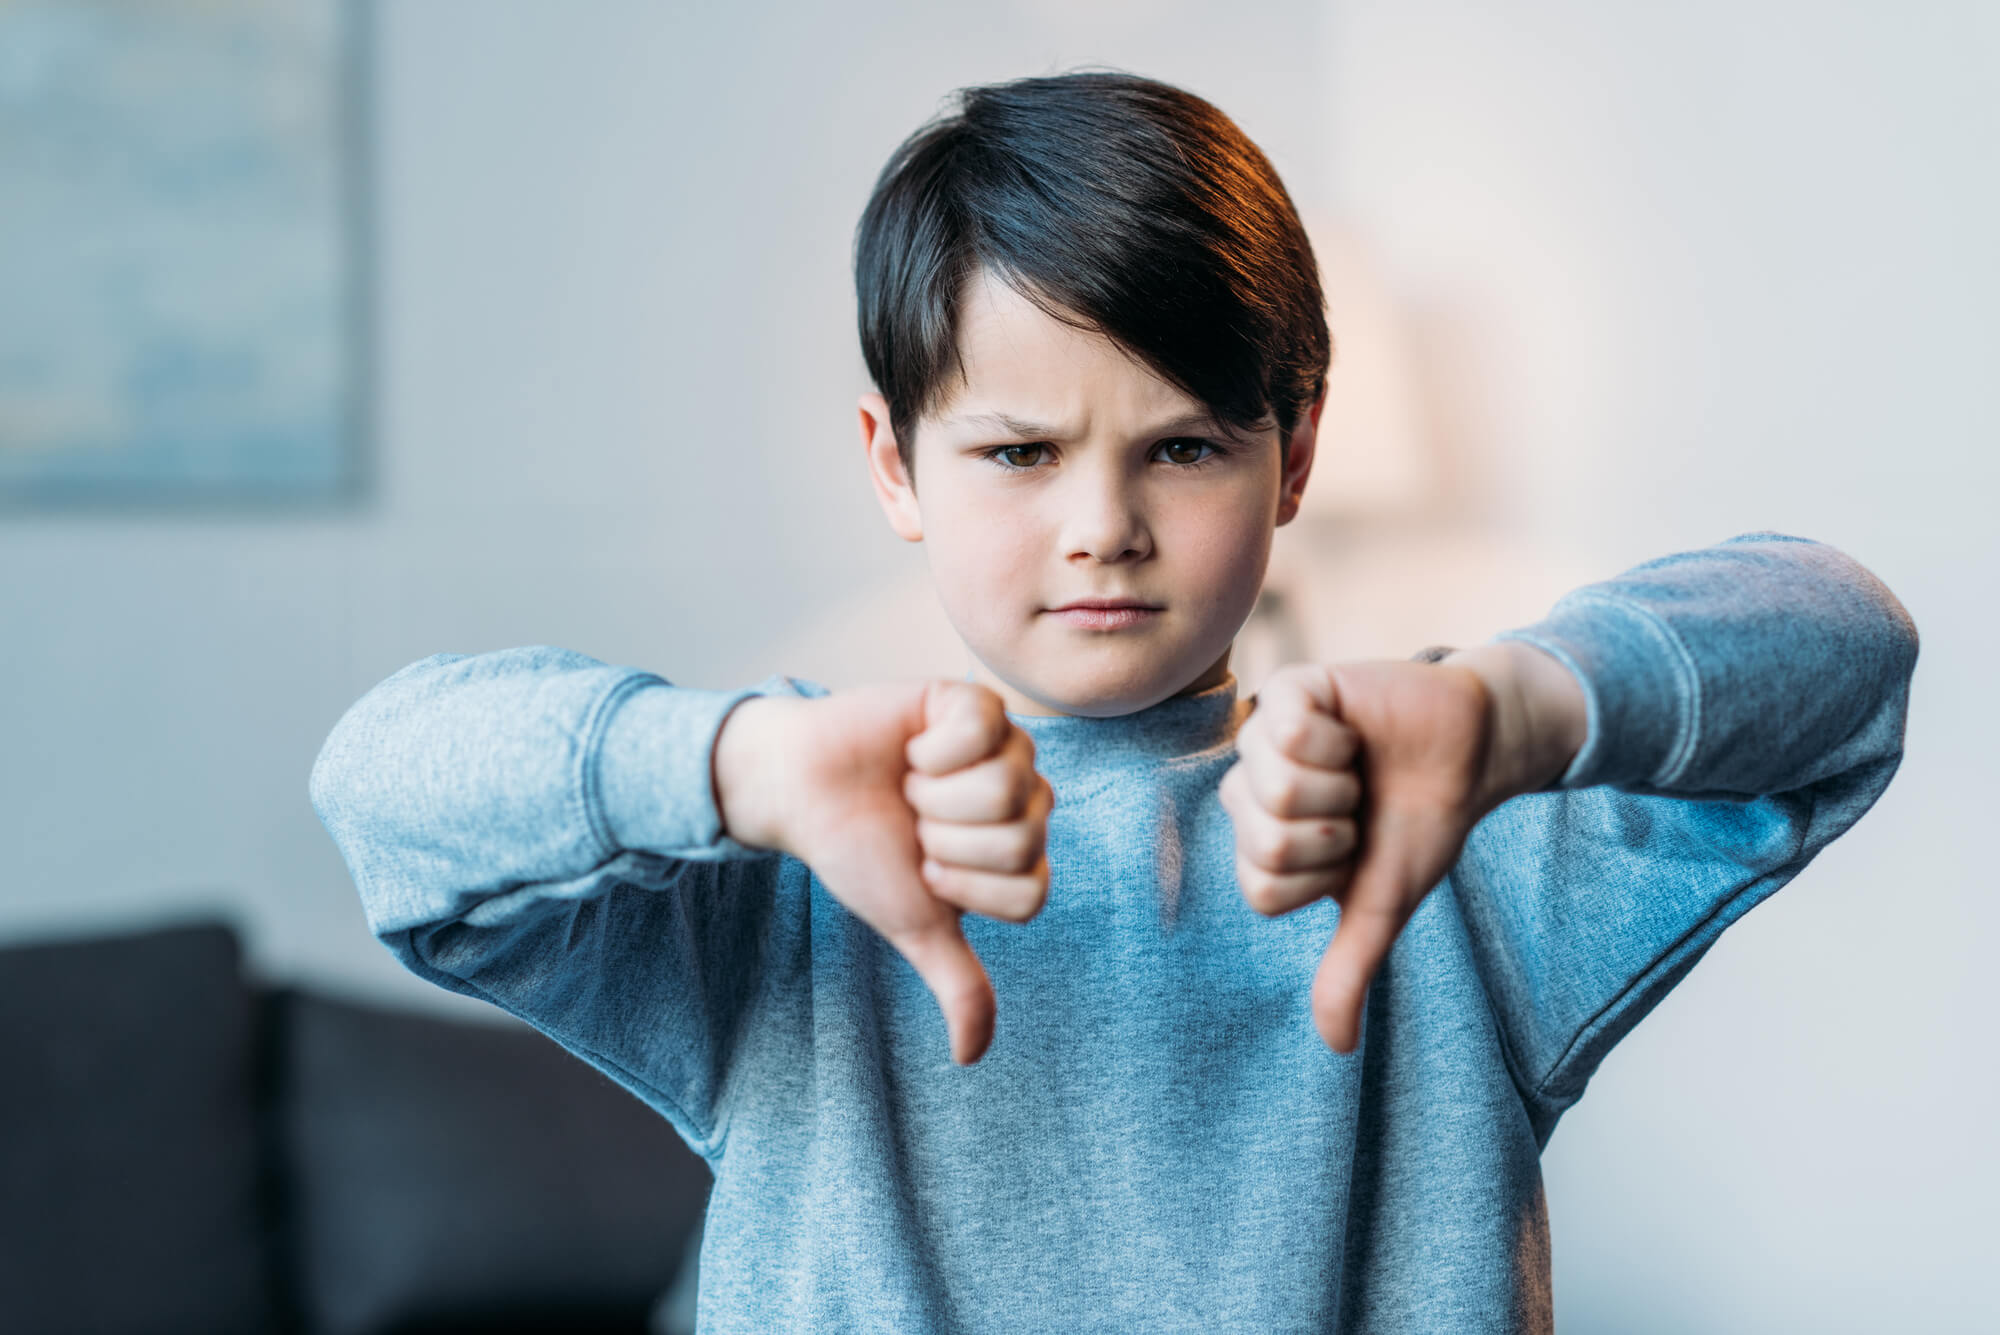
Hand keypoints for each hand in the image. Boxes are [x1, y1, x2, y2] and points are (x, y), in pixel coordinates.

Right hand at [712, 680, 1053, 1065]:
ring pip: (1005, 789)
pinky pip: (983, 731)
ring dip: (936, 796)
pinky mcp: (976, 702)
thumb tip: (972, 1058)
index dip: (962, 889)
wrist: (802, 792)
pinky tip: (913, 748)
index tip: (925, 870)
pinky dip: (933, 748)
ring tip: (911, 786)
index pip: (1027, 893)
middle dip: (945, 842)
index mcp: (1020, 853)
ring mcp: (1007, 747)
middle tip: (914, 822)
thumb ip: (958, 985)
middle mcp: (1025, 798)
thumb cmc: (861, 853)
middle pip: (1019, 841)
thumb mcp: (914, 925)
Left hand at [1223, 646, 1579, 1054]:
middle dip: (1333, 836)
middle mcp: (1251, 789)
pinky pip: (1288, 728)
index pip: (1263, 887)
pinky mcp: (1290, 689)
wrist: (1473, 753)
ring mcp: (1264, 737)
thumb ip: (1349, 970)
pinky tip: (1351, 732)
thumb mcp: (1382, 906)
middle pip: (1265, 842)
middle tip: (1357, 808)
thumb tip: (1337, 1048)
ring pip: (1273, 788)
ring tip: (1356, 770)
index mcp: (1261, 842)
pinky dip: (1336, 741)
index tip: (1353, 852)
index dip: (1323, 878)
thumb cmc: (1419, 825)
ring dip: (1338, 788)